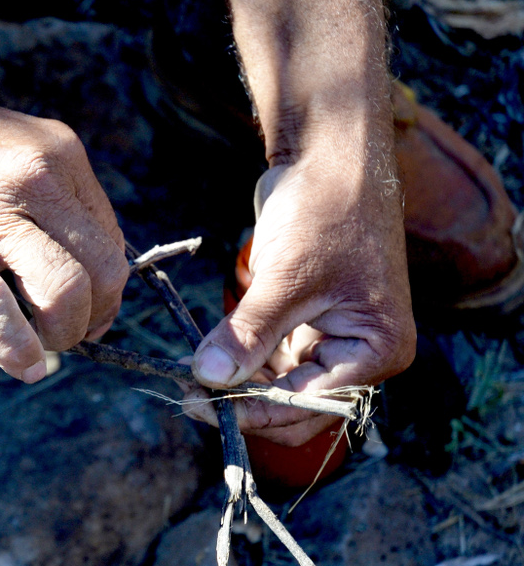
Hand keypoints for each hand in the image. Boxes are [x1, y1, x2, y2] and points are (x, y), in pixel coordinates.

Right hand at [0, 74, 129, 382]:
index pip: (110, 241)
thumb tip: (77, 275)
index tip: (85, 312)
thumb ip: (50, 200)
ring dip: (63, 334)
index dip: (104, 290)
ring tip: (41, 346)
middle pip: (103, 270)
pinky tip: (22, 366)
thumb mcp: (15, 152)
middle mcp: (38, 179)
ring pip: (64, 290)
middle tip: (65, 334)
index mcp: (61, 157)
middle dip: (92, 318)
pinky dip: (15, 346)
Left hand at [184, 155, 416, 444]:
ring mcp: (334, 337)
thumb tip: (209, 379)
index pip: (308, 405)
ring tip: (189, 374)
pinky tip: (205, 353)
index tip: (199, 404)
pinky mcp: (307, 319)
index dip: (252, 411)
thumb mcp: (285, 278)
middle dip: (244, 400)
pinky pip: (272, 355)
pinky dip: (241, 356)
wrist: (330, 155)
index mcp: (378, 350)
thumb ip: (248, 334)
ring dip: (237, 380)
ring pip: (278, 382)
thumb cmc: (325, 210)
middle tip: (188, 394)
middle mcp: (363, 353)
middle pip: (295, 403)